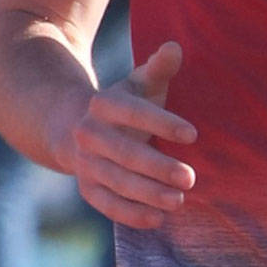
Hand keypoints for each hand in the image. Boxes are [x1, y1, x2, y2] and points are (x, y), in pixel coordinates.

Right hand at [69, 40, 196, 228]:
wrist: (73, 129)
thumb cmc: (123, 106)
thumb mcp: (138, 84)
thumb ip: (159, 69)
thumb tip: (175, 47)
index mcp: (104, 104)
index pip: (133, 112)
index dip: (161, 122)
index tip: (192, 134)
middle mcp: (89, 135)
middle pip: (124, 153)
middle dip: (157, 167)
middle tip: (190, 178)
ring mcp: (85, 164)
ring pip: (117, 181)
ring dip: (148, 194)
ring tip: (179, 201)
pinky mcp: (87, 189)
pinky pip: (107, 205)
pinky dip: (131, 214)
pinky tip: (158, 219)